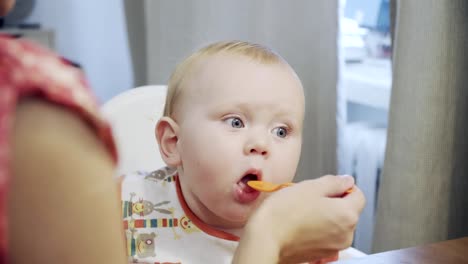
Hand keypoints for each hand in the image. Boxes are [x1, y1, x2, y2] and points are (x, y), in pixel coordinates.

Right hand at [233, 175, 364, 263]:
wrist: (265, 239)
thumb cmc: (284, 214)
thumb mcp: (310, 186)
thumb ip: (334, 182)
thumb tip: (346, 180)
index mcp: (347, 215)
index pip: (358, 194)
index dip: (342, 186)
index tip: (328, 186)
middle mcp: (346, 234)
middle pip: (347, 210)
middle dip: (332, 201)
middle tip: (309, 196)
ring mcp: (333, 246)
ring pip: (335, 223)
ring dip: (323, 215)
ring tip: (301, 210)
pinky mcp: (320, 254)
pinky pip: (324, 235)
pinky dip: (316, 228)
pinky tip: (299, 223)